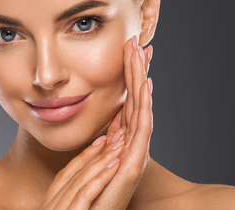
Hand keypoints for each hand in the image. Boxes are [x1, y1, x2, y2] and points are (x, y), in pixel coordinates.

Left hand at [37, 35, 153, 208]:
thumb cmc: (87, 198)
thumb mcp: (90, 165)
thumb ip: (99, 148)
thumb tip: (107, 131)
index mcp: (119, 143)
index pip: (125, 102)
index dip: (126, 77)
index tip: (127, 51)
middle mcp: (129, 144)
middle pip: (135, 100)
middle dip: (135, 70)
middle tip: (136, 41)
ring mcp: (133, 153)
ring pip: (140, 108)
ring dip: (140, 80)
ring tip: (141, 54)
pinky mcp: (132, 165)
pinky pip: (141, 131)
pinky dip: (145, 107)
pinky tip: (147, 87)